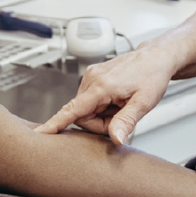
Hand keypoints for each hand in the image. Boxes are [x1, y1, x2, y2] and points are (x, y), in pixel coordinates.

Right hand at [32, 45, 178, 144]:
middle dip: (99, 123)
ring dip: (102, 115)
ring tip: (121, 105)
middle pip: (82, 116)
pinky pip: (89, 101)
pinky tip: (116, 100)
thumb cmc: (152, 76)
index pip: (73, 110)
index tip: (40, 133)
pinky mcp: (93, 77)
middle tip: (121, 117)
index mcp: (101, 85)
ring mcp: (91, 76)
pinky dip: (102, 106)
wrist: (156, 58)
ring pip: (85, 110)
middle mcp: (91, 79)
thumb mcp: (144, 103)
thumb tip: (115, 139)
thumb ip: (126, 122)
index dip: (56, 123)